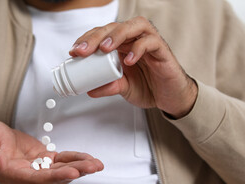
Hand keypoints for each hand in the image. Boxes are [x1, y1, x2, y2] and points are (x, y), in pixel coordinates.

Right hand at [0, 119, 103, 183]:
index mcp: (13, 175)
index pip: (37, 179)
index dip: (55, 177)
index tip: (72, 173)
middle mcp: (28, 175)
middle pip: (55, 177)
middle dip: (75, 172)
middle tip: (93, 167)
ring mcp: (37, 167)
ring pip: (61, 169)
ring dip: (80, 167)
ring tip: (97, 164)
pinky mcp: (43, 158)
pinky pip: (62, 160)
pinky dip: (75, 158)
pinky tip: (88, 158)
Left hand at [69, 16, 197, 118]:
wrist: (170, 98)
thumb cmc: (149, 87)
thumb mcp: (124, 89)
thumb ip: (109, 86)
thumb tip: (90, 89)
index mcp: (122, 46)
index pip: (103, 34)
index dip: (87, 39)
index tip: (74, 51)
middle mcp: (134, 40)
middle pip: (114, 27)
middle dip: (96, 37)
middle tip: (82, 50)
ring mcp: (149, 42)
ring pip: (134, 26)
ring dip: (117, 35)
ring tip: (104, 49)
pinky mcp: (162, 50)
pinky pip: (151, 42)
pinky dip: (138, 49)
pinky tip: (128, 60)